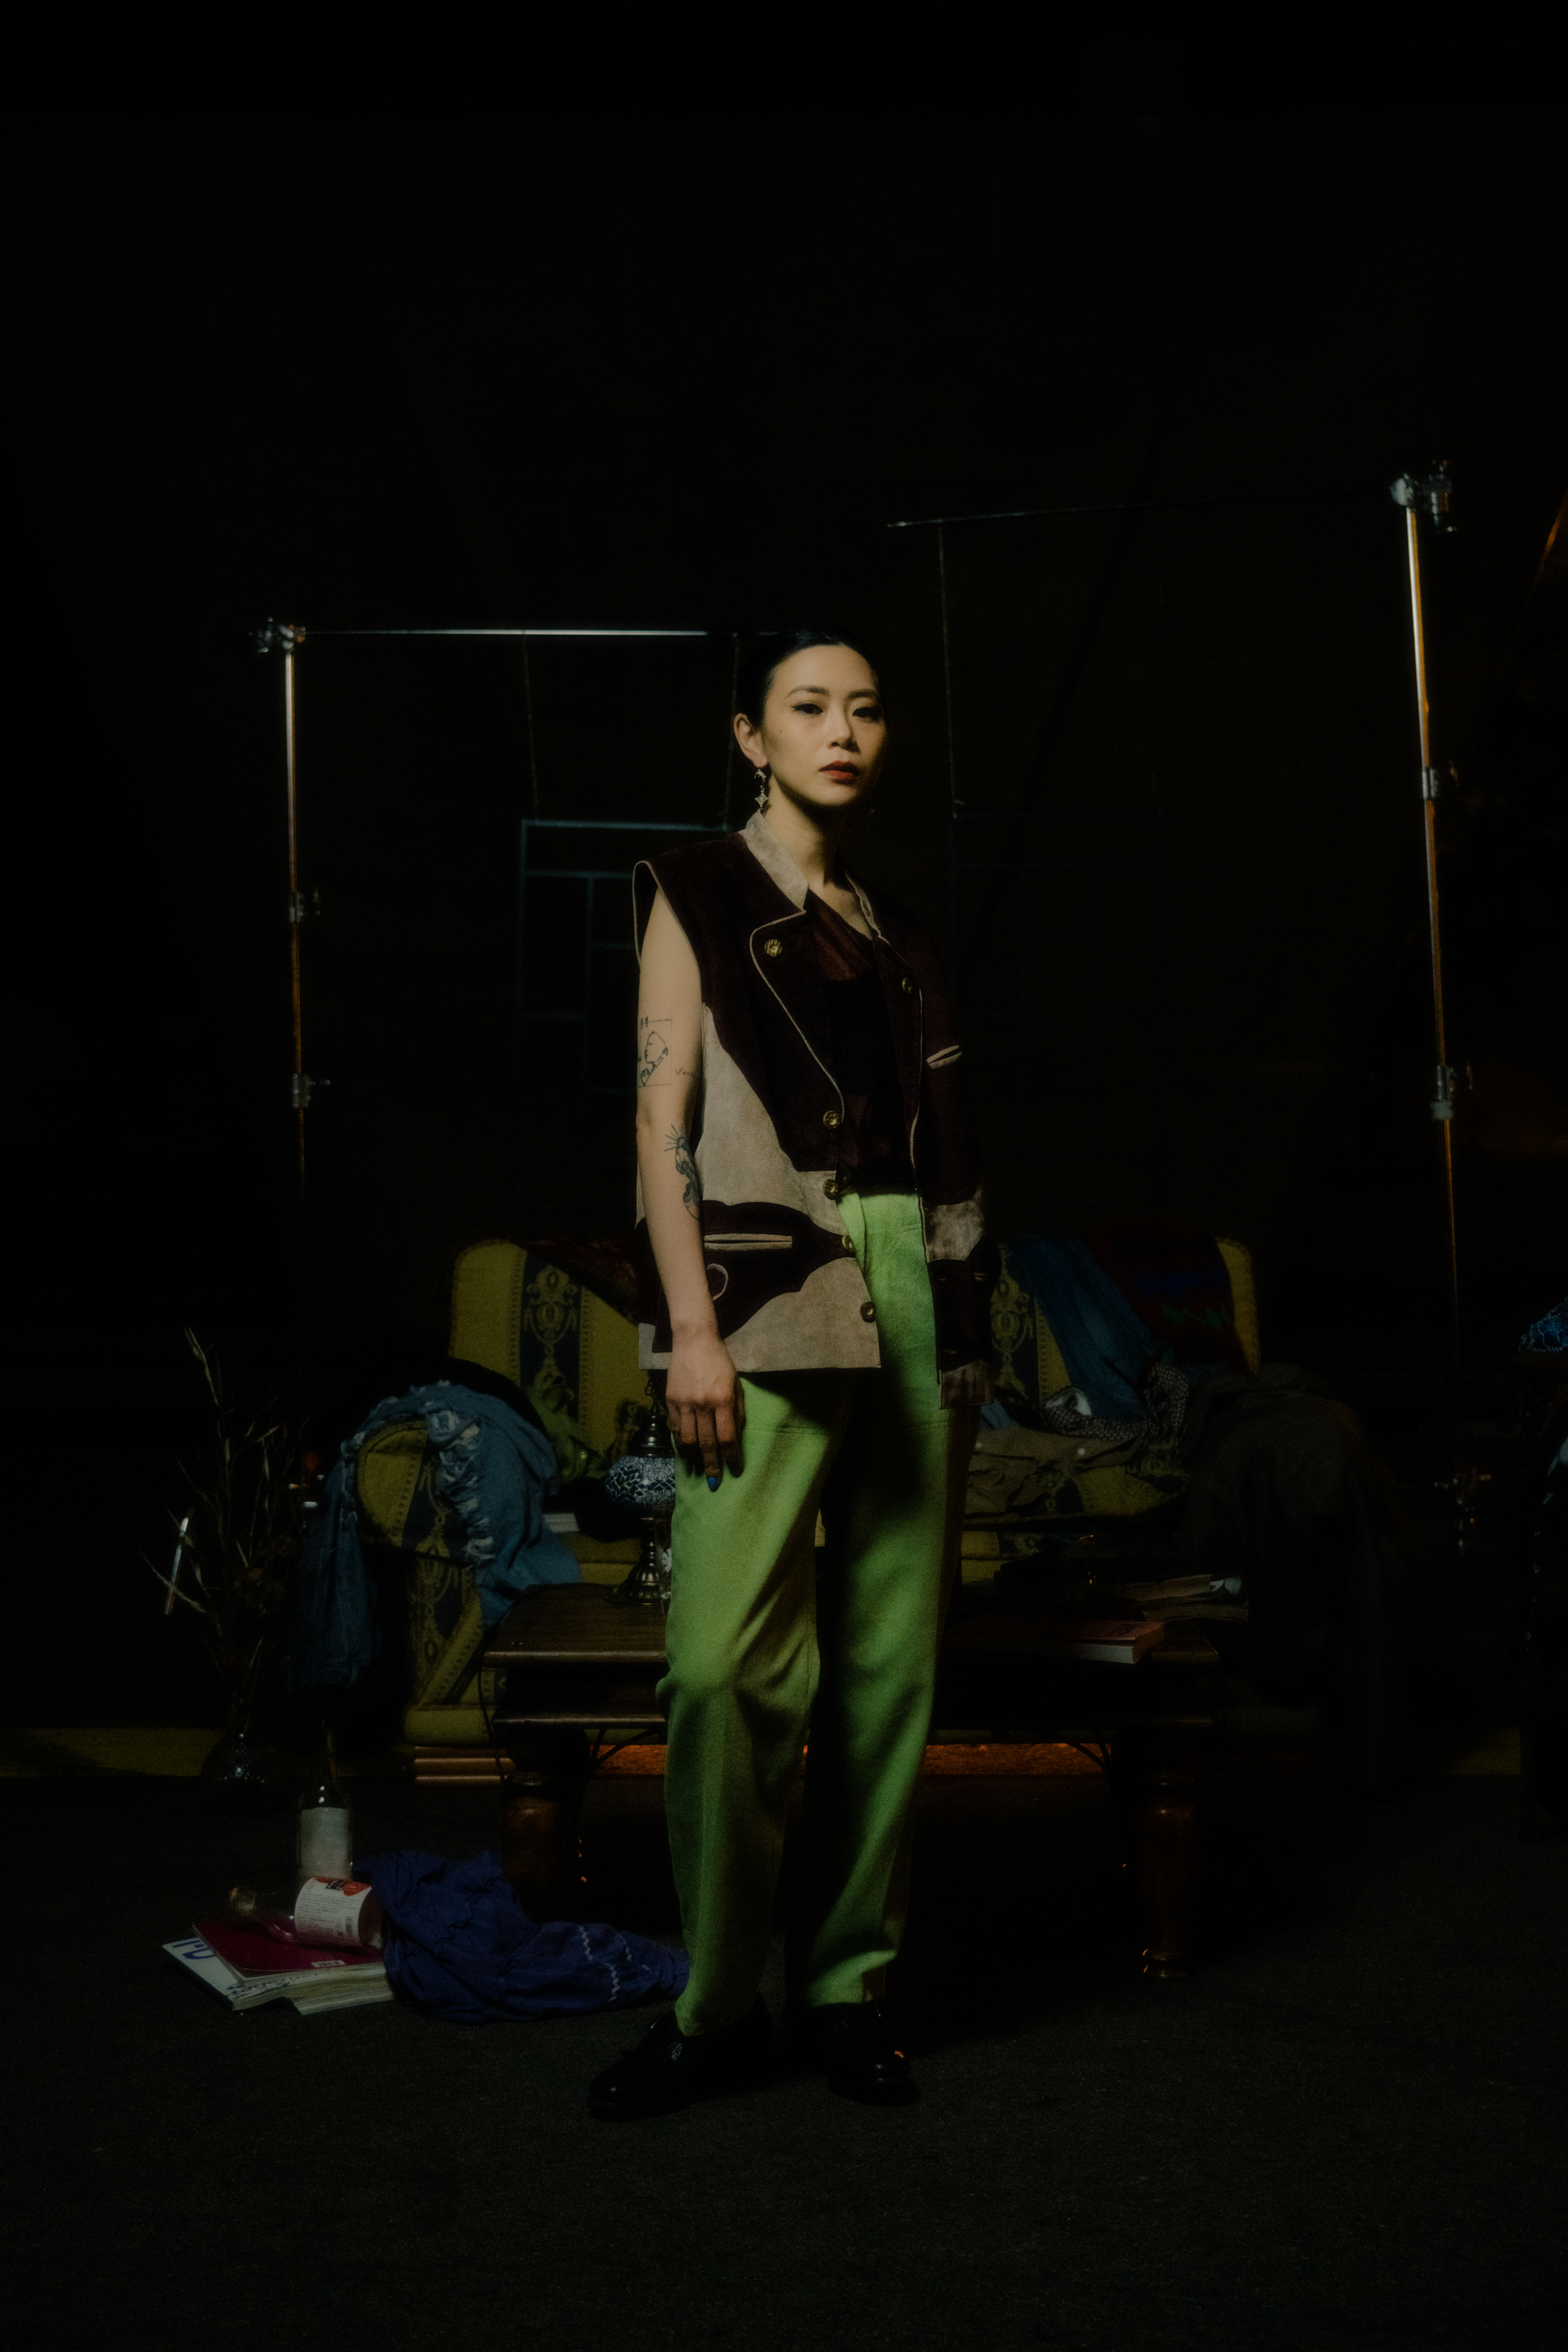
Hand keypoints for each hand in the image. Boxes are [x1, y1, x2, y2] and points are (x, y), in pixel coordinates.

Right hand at [665, 1328, 745, 1485]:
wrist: (694, 1340)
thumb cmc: (721, 1362)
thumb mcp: (736, 1385)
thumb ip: (737, 1412)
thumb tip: (734, 1438)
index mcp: (722, 1400)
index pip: (727, 1438)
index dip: (731, 1458)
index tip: (736, 1470)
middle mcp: (702, 1404)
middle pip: (706, 1443)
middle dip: (711, 1466)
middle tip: (714, 1482)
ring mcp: (683, 1402)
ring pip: (686, 1439)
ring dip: (693, 1458)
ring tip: (697, 1467)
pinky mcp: (670, 1399)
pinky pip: (674, 1427)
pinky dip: (679, 1441)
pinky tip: (685, 1448)